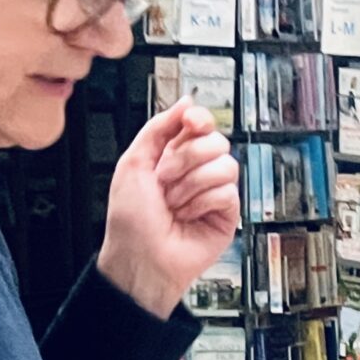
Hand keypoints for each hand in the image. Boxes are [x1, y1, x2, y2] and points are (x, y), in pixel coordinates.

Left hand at [97, 102, 242, 318]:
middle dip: (186, 159)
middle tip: (166, 179)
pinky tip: (189, 216)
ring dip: (192, 185)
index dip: (199, 119)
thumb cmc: (131, 220)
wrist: (141, 256)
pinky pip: (228, 192)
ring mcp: (213, 191)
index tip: (191, 123)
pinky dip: (202, 204)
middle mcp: (196, 170)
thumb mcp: (133, 161)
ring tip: (176, 203)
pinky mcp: (228, 212)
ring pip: (225, 165)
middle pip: (215, 140)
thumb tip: (186, 102)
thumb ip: (159, 127)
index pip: (200, 124)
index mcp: (173, 154)